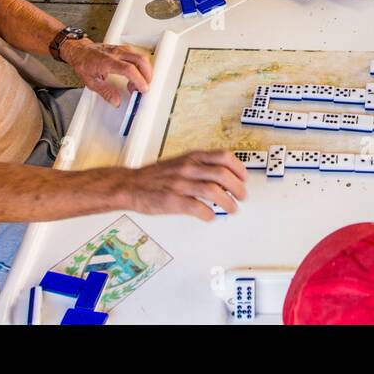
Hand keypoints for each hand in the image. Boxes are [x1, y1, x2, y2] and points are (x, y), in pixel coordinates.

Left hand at [61, 38, 152, 105]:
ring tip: (136, 83)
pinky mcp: (123, 48)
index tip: (142, 89)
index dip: (138, 80)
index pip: (129, 69)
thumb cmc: (84, 63)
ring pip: (140, 56)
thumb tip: (116, 101)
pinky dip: (140, 65)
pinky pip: (136, 55)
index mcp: (107, 62)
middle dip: (147, 75)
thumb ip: (105, 92)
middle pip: (140, 60)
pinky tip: (135, 73)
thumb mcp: (91, 82)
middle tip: (144, 86)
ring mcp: (120, 49)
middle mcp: (116, 54)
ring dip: (144, 70)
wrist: (80, 51)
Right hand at [127, 150, 248, 220]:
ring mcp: (180, 184)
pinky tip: (211, 216)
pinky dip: (209, 214)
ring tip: (232, 209)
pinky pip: (197, 208)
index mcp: (192, 157)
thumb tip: (225, 176)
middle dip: (237, 187)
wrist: (130, 185)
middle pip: (222, 174)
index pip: (223, 157)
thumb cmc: (156, 176)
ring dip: (228, 202)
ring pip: (213, 191)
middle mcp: (187, 168)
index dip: (238, 168)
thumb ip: (201, 166)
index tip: (243, 178)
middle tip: (242, 196)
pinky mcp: (172, 201)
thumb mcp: (181, 162)